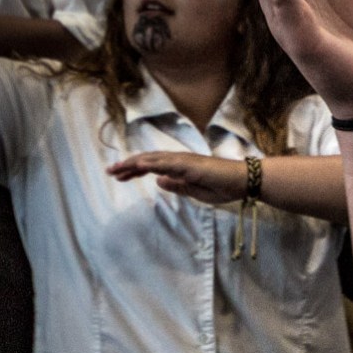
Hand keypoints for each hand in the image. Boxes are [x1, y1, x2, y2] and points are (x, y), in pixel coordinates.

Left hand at [108, 151, 244, 203]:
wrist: (243, 181)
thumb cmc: (224, 187)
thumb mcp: (195, 192)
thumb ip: (177, 186)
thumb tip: (158, 181)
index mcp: (180, 168)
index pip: (152, 167)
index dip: (134, 170)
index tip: (118, 176)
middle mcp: (179, 161)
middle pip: (148, 160)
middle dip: (127, 166)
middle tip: (109, 172)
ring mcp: (183, 161)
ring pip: (153, 159)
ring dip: (133, 163)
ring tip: (116, 169)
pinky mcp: (189, 164)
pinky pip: (165, 163)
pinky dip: (150, 163)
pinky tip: (137, 165)